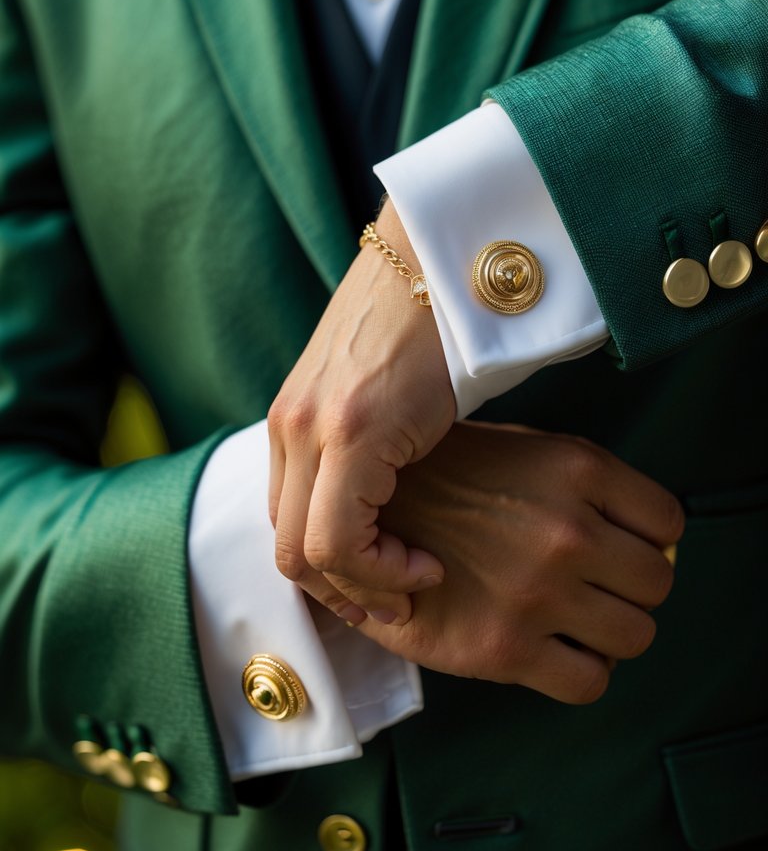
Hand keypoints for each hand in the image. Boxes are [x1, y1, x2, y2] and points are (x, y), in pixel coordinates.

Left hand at [268, 198, 455, 626]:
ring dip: (364, 584)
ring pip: (307, 552)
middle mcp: (290, 425)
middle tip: (400, 597)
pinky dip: (381, 567)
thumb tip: (385, 498)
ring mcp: (312, 426)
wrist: (451, 253)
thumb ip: (367, 441)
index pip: (287, 526)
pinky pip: (341, 537)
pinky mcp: (349, 428)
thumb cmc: (435, 318)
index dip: (332, 574)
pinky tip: (424, 560)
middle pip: (289, 549)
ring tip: (418, 573)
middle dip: (345, 591)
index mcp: (295, 419)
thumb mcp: (386, 390)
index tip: (386, 582)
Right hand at [357, 422, 683, 703]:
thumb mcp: (520, 449)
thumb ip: (581, 484)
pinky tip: (552, 649)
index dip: (647, 538)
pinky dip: (582, 671)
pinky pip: (591, 682)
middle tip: (595, 585)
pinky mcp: (505, 648)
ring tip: (573, 618)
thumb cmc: (442, 480)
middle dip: (631, 586)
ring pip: (637, 635)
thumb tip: (641, 534)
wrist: (353, 514)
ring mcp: (537, 592)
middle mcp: (566, 530)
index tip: (620, 545)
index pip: (668, 522)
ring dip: (611, 631)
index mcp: (575, 468)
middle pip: (659, 581)